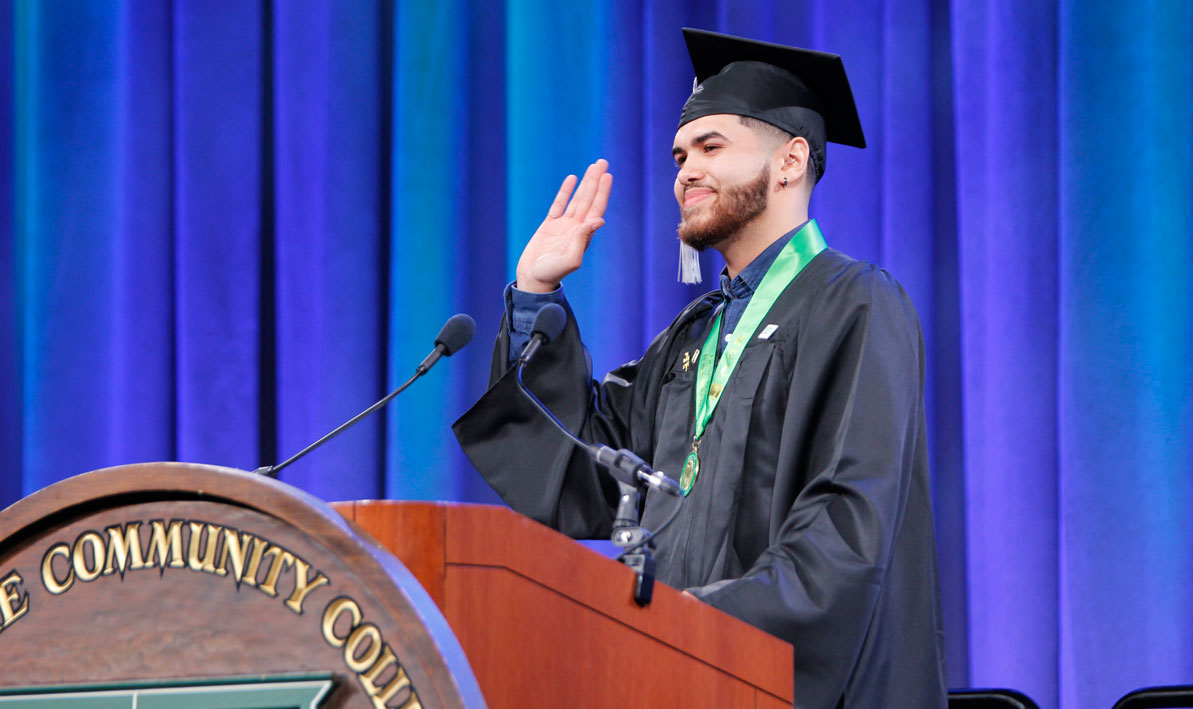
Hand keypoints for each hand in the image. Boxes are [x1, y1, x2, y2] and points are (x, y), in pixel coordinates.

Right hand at [515, 159, 612, 292]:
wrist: (534, 279)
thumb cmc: (552, 273)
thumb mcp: (571, 258)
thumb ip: (583, 239)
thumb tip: (598, 220)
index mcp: (584, 235)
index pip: (596, 208)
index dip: (602, 191)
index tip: (608, 175)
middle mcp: (577, 228)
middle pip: (589, 199)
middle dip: (596, 180)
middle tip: (602, 162)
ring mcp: (564, 225)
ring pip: (577, 198)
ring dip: (585, 182)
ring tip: (592, 166)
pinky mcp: (549, 225)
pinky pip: (559, 204)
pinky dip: (565, 191)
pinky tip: (572, 179)